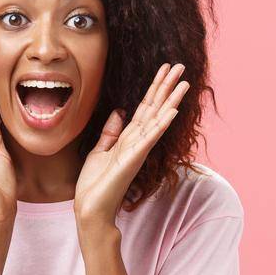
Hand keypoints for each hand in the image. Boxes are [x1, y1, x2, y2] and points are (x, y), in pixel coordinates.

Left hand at [74, 62, 189, 227]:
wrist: (91, 208)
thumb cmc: (95, 184)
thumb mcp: (99, 150)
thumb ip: (110, 132)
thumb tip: (120, 111)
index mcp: (128, 138)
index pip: (145, 108)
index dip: (155, 88)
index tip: (164, 70)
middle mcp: (137, 141)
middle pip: (155, 108)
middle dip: (167, 87)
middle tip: (180, 66)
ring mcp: (138, 150)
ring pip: (158, 119)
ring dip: (171, 100)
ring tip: (184, 82)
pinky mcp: (133, 159)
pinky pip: (149, 138)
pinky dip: (161, 124)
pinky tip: (171, 110)